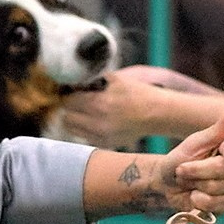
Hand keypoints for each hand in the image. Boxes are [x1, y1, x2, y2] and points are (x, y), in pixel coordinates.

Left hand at [61, 66, 220, 146]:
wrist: (157, 113)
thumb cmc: (138, 93)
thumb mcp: (116, 79)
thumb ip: (94, 79)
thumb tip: (77, 79)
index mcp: (99, 105)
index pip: (68, 102)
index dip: (68, 95)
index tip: (71, 91)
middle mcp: (97, 124)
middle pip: (66, 118)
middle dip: (69, 108)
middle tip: (75, 101)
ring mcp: (101, 136)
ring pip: (73, 129)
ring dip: (74, 119)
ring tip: (83, 111)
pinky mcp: (106, 144)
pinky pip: (85, 137)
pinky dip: (85, 129)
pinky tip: (95, 121)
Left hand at [158, 111, 223, 216]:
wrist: (168, 184)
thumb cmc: (180, 159)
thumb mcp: (193, 145)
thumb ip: (213, 133)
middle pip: (223, 169)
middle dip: (196, 171)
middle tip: (182, 170)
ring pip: (218, 188)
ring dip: (196, 186)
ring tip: (189, 182)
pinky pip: (218, 204)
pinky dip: (200, 201)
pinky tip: (194, 196)